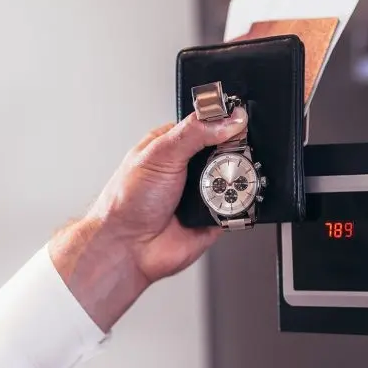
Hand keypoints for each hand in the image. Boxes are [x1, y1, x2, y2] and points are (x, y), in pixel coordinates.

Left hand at [48, 107, 247, 331]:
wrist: (128, 249)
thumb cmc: (127, 202)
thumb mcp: (160, 154)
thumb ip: (195, 132)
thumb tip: (229, 119)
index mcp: (175, 144)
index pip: (210, 124)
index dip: (227, 122)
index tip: (240, 123)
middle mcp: (190, 167)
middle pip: (229, 150)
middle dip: (236, 154)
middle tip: (230, 159)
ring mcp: (204, 192)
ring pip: (238, 178)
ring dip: (237, 181)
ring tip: (225, 184)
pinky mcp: (215, 216)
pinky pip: (240, 207)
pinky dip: (240, 205)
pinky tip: (229, 203)